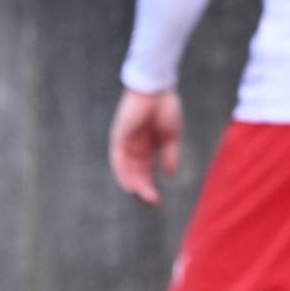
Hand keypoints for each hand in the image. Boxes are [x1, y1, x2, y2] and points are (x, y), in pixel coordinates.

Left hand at [109, 87, 182, 205]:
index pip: (145, 170)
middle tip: (153, 201)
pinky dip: (122, 172)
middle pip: (136, 171)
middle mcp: (134, 146)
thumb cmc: (166, 107)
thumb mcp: (172, 136)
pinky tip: (128, 185)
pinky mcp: (119, 135)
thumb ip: (170, 156)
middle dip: (144, 187)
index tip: (157, 201)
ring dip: (134, 182)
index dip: (150, 184)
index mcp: (147, 145)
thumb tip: (170, 176)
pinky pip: (118, 158)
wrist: (157, 89)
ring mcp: (125, 141)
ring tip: (142, 196)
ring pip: (126, 168)